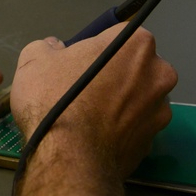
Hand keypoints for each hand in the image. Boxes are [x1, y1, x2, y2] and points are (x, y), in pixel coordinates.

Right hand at [9, 23, 175, 178]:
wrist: (68, 158)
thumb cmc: (55, 98)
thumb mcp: (34, 59)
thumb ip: (48, 47)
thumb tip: (56, 50)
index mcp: (136, 44)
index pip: (117, 36)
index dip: (94, 49)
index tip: (77, 64)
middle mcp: (159, 73)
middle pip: (134, 67)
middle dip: (113, 76)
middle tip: (82, 90)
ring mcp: (161, 111)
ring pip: (138, 100)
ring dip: (119, 104)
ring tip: (88, 118)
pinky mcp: (154, 142)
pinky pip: (134, 128)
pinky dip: (119, 130)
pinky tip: (95, 137)